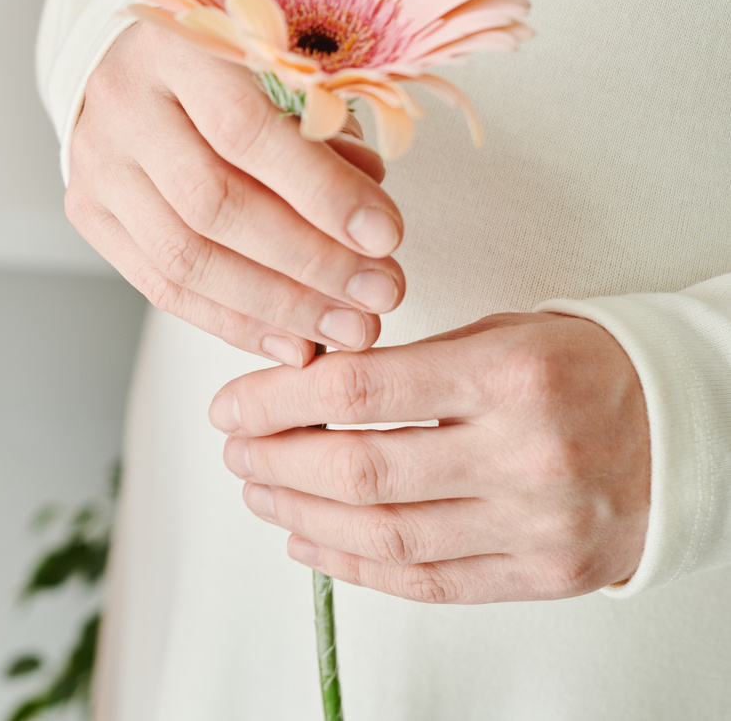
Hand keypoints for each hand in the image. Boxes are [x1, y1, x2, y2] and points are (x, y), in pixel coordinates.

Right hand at [67, 22, 406, 365]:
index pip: (245, 130)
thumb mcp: (287, 62)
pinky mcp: (88, 210)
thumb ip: (325, 129)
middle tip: (380, 295)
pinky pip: (160, 285)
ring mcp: (95, 161)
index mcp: (175, 42)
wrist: (137, 61)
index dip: (319, 190)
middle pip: (211, 204)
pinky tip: (292, 340)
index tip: (386, 235)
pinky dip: (232, 322)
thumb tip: (368, 226)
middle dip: (308, 261)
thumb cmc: (232, 58)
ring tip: (346, 328)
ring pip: (182, 257)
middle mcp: (122, 102)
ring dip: (276, 305)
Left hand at [211, 312, 650, 602]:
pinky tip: (310, 543)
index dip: (276, 401)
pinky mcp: (546, 575)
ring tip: (262, 494)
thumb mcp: (498, 334)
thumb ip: (404, 365)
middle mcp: (527, 454)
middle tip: (236, 451)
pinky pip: (429, 583)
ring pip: (386, 537)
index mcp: (510, 376)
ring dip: (302, 519)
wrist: (687, 428)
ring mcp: (538, 524)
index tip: (232, 405)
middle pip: (361, 472)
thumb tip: (294, 386)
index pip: (358, 392)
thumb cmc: (578, 370)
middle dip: (276, 463)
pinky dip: (354, 567)